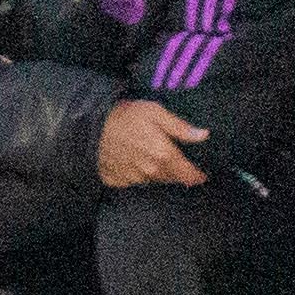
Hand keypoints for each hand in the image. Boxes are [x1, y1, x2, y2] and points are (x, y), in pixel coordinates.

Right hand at [96, 96, 211, 188]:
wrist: (90, 126)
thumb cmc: (125, 116)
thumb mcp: (156, 113)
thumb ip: (181, 128)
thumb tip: (204, 135)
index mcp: (163, 155)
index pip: (187, 174)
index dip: (196, 176)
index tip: (202, 176)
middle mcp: (149, 171)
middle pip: (170, 178)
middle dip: (177, 173)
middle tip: (178, 163)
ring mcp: (132, 178)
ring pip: (152, 180)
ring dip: (157, 172)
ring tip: (152, 157)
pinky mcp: (117, 180)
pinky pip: (133, 181)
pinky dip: (137, 173)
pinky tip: (133, 160)